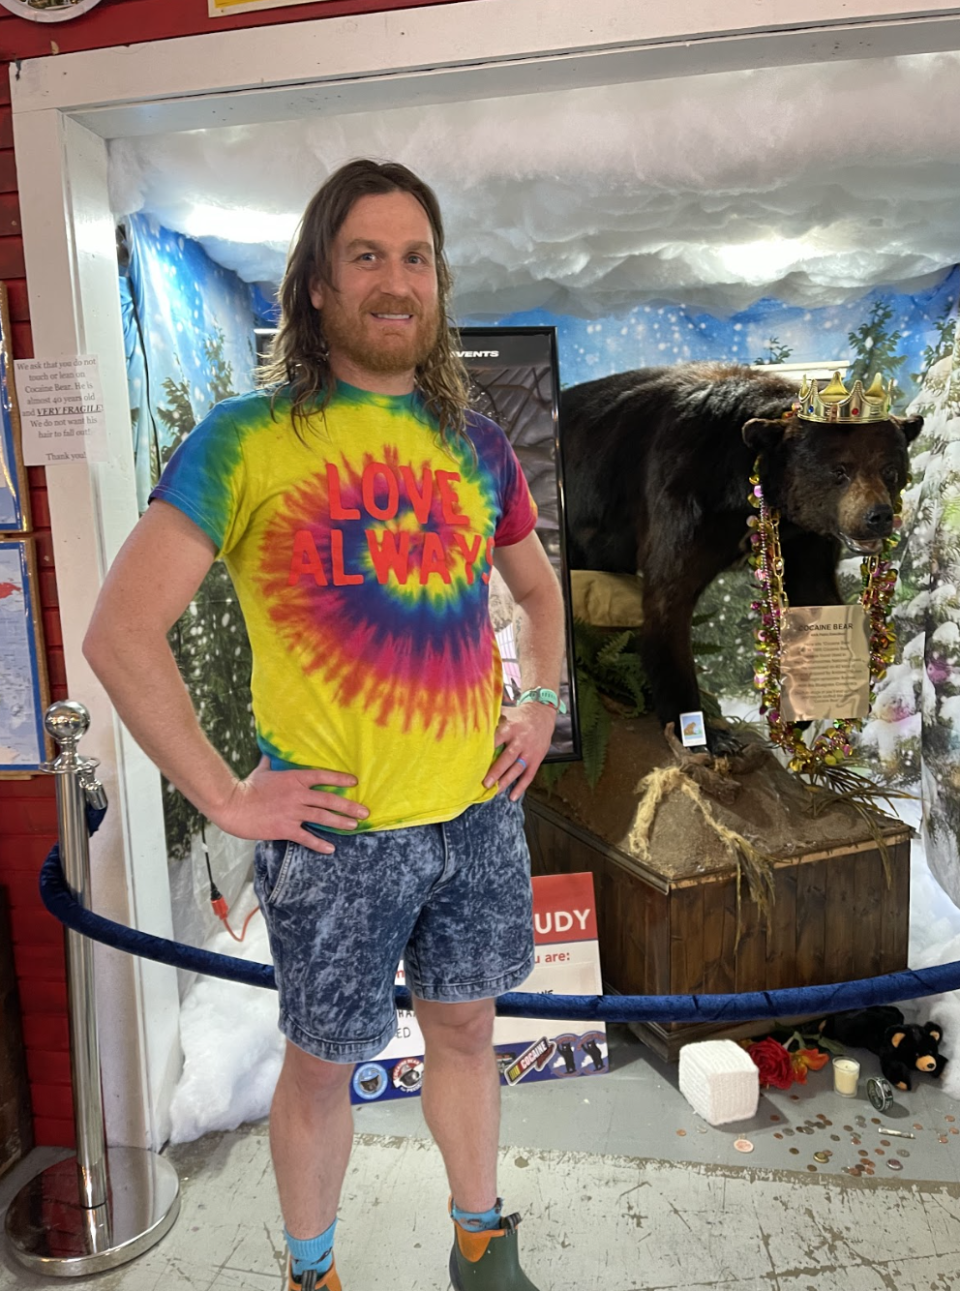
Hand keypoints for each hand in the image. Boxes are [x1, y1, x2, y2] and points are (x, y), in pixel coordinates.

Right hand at [211, 756, 368, 854]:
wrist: (233, 805)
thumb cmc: (247, 787)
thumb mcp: (262, 771)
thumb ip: (271, 763)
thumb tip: (271, 752)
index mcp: (294, 778)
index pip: (323, 777)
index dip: (340, 779)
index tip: (354, 782)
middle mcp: (297, 795)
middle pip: (329, 800)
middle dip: (349, 806)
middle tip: (364, 812)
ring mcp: (292, 812)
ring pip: (323, 817)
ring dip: (341, 823)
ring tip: (354, 826)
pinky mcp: (285, 829)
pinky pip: (307, 838)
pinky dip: (319, 844)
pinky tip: (330, 848)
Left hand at [484, 702, 556, 800]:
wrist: (543, 715)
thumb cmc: (519, 716)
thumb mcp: (506, 712)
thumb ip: (491, 718)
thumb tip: (471, 719)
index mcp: (510, 728)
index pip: (497, 739)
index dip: (487, 749)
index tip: (476, 759)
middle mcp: (521, 741)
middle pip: (508, 757)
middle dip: (497, 771)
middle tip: (485, 783)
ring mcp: (529, 752)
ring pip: (517, 769)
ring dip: (506, 781)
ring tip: (495, 791)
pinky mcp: (536, 760)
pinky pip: (529, 776)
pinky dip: (521, 787)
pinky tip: (512, 797)